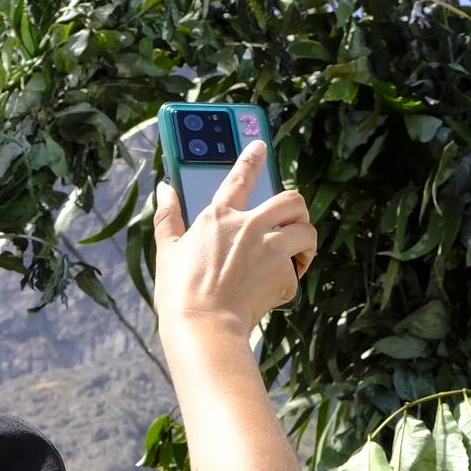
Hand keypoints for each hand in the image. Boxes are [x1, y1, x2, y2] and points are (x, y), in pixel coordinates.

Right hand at [154, 143, 315, 344]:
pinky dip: (290, 282)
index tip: (260, 145)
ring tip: (298, 256)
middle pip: (291, 200)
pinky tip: (275, 291)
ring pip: (306, 231)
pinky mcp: (283, 275)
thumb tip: (164, 189)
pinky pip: (296, 273)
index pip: (239, 176)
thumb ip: (168, 216)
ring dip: (306, 242)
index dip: (252, 158)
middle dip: (298, 208)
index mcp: (219, 215)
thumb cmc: (180, 291)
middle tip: (294, 221)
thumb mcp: (167, 250)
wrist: (203, 325)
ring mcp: (270, 249)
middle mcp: (249, 226)